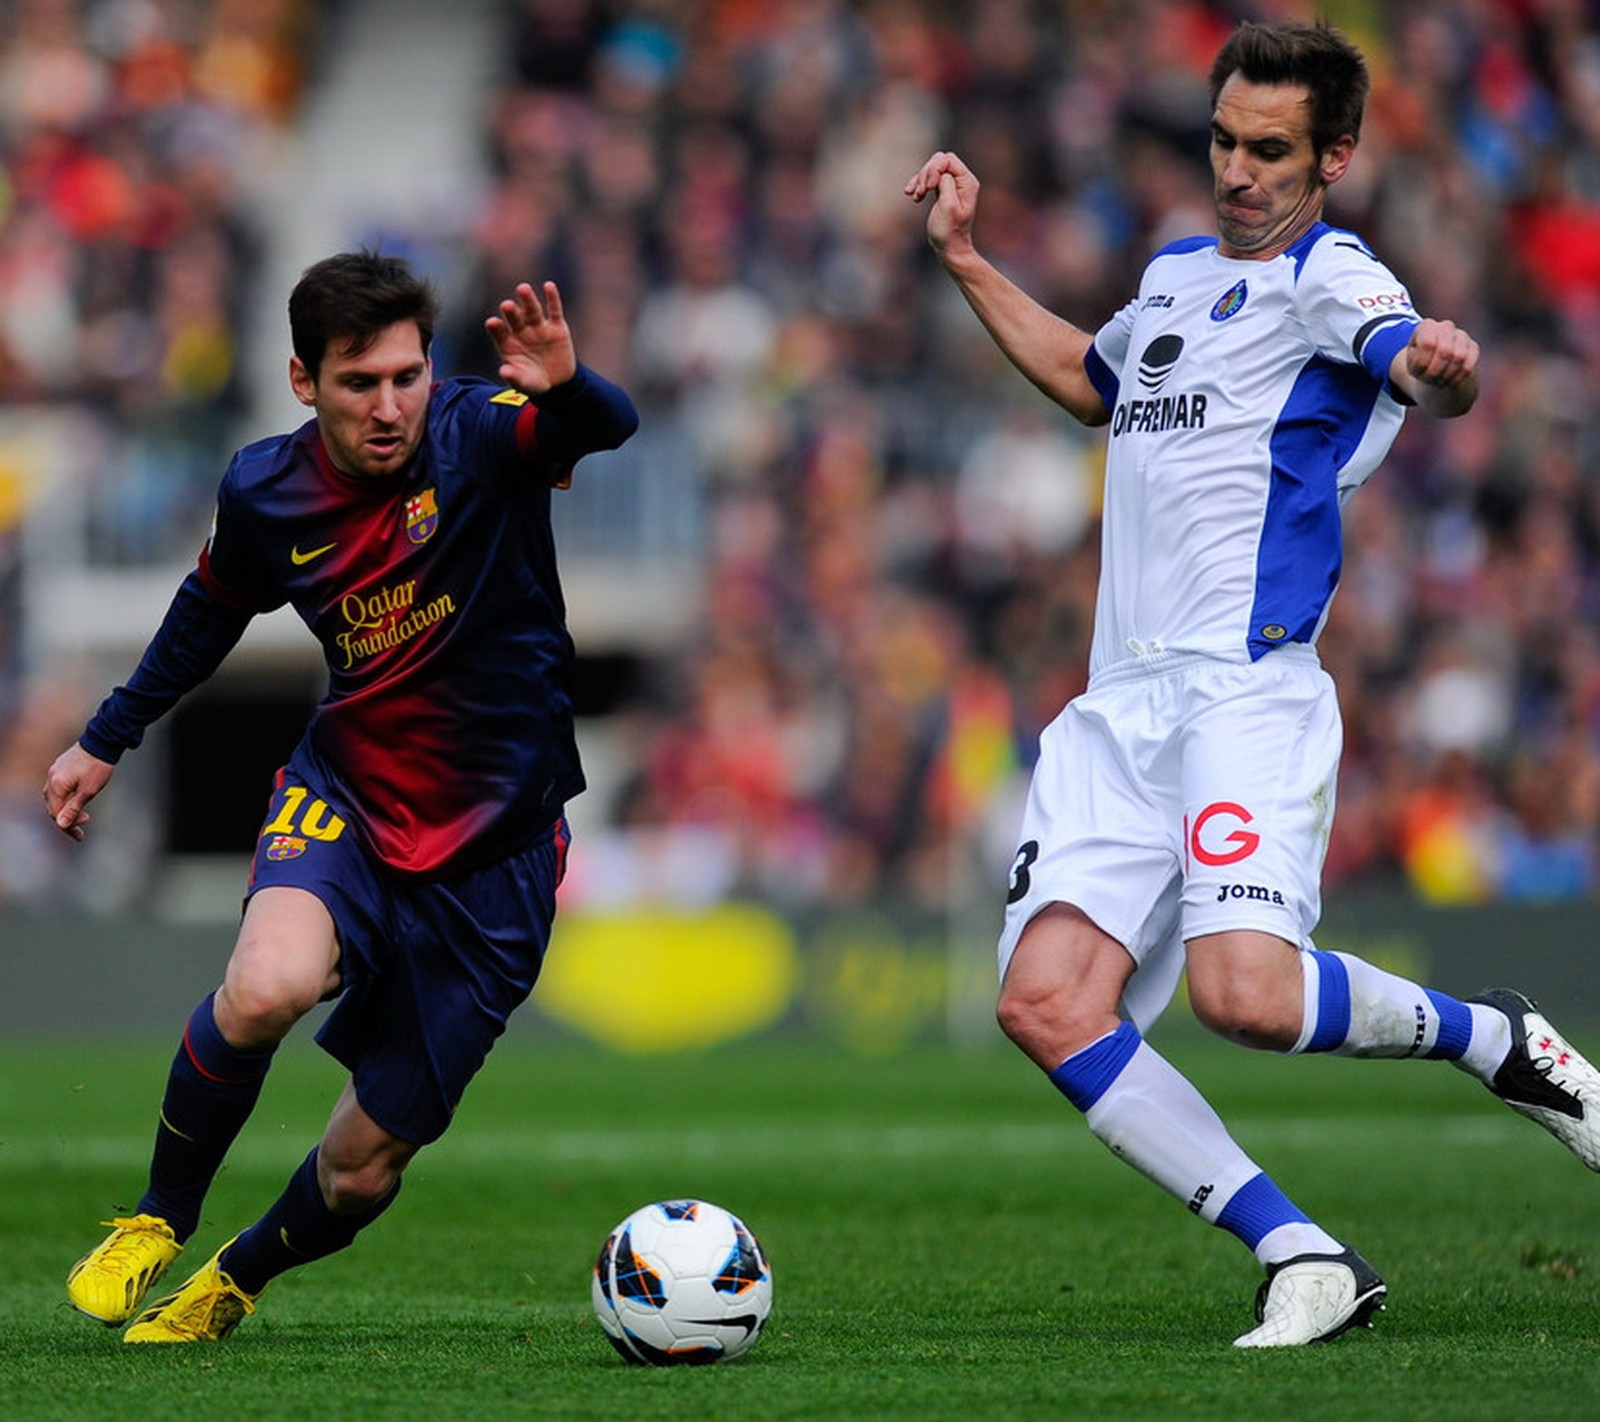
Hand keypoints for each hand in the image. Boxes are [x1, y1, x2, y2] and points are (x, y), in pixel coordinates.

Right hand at [42, 743, 114, 841]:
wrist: (103, 741)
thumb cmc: (98, 766)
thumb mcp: (89, 790)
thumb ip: (74, 808)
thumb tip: (61, 825)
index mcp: (57, 785)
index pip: (55, 813)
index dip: (67, 826)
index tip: (80, 835)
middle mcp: (51, 778)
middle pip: (52, 806)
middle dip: (66, 819)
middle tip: (82, 828)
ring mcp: (55, 771)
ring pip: (55, 797)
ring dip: (66, 808)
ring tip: (81, 816)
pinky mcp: (61, 767)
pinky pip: (58, 787)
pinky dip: (66, 797)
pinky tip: (76, 800)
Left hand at [484, 280, 577, 394]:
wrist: (559, 383)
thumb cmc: (535, 382)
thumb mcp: (525, 383)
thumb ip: (515, 377)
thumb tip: (504, 372)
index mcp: (508, 343)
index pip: (499, 333)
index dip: (496, 328)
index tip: (492, 323)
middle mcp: (521, 331)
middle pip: (515, 318)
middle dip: (511, 312)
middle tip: (507, 306)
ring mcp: (538, 327)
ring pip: (532, 310)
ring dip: (527, 300)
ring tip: (523, 288)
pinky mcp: (557, 326)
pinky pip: (554, 310)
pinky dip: (552, 298)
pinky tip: (549, 286)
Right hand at [904, 151, 980, 262]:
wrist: (950, 248)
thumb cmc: (950, 231)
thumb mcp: (948, 207)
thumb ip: (946, 184)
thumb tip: (941, 172)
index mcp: (967, 182)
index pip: (948, 160)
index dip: (934, 169)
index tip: (927, 188)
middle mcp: (962, 181)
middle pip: (939, 161)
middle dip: (926, 173)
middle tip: (920, 192)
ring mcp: (952, 185)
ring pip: (932, 169)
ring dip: (920, 180)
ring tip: (915, 196)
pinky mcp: (942, 191)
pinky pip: (928, 179)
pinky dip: (918, 185)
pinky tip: (913, 196)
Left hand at [1397, 318, 1478, 417]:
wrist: (1435, 366)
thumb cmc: (1421, 363)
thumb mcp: (1412, 365)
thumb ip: (1418, 361)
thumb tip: (1432, 357)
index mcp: (1426, 326)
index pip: (1427, 343)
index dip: (1423, 362)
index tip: (1418, 372)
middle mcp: (1446, 326)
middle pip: (1445, 351)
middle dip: (1435, 371)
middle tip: (1429, 380)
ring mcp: (1462, 335)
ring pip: (1459, 358)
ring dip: (1446, 376)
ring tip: (1438, 381)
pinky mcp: (1473, 347)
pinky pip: (1468, 365)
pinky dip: (1457, 378)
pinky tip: (1449, 382)